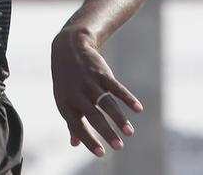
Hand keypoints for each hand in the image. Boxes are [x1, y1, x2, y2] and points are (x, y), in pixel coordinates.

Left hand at [51, 27, 142, 156]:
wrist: (68, 48)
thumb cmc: (67, 81)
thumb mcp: (64, 99)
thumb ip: (71, 121)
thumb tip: (75, 144)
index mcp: (65, 103)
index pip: (77, 126)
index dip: (88, 140)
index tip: (102, 153)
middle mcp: (76, 93)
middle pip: (93, 116)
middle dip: (107, 132)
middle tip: (119, 147)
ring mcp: (89, 82)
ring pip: (106, 103)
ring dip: (119, 119)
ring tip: (129, 133)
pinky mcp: (101, 73)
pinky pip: (116, 87)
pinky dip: (127, 98)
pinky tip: (138, 109)